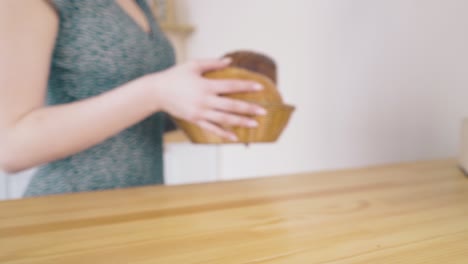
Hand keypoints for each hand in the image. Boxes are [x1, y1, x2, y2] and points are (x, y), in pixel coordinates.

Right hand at [150, 58, 266, 140]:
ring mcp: (200, 112)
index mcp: (206, 85)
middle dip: (249, 108)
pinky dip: (224, 134)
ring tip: (255, 124)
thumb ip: (212, 63)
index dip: (246, 86)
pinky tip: (235, 137)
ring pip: (224, 119)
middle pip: (231, 105)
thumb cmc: (175, 76)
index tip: (260, 87)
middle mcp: (205, 100)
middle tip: (264, 111)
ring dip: (241, 121)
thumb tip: (230, 61)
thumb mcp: (193, 65)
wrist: (157, 92)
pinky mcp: (195, 120)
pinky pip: (212, 128)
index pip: (231, 86)